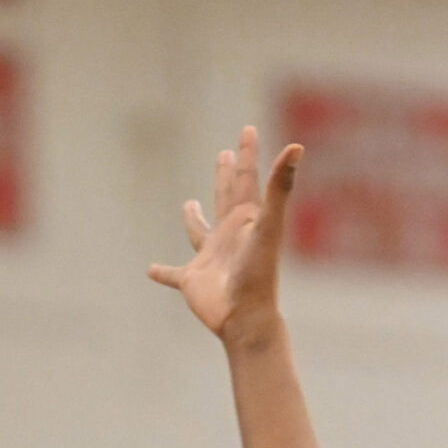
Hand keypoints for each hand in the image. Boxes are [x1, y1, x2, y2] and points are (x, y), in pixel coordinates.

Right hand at [151, 127, 300, 347]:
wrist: (245, 317)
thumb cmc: (258, 272)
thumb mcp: (269, 224)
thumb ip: (280, 185)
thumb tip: (297, 146)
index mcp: (247, 220)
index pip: (246, 179)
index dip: (247, 153)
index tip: (247, 130)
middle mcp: (229, 235)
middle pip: (226, 197)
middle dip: (226, 175)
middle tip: (224, 154)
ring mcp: (210, 258)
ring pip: (199, 231)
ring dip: (193, 218)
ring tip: (188, 204)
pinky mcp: (192, 280)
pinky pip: (173, 274)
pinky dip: (163, 273)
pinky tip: (151, 271)